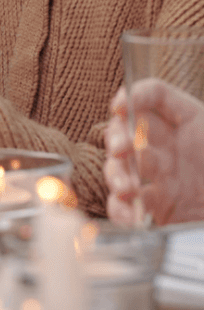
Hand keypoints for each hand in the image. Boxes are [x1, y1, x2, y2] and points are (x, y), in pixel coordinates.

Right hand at [105, 81, 203, 225]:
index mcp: (193, 124)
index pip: (156, 96)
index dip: (135, 95)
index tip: (122, 106)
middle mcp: (171, 148)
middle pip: (128, 128)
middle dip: (117, 135)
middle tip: (122, 149)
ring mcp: (160, 179)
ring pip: (121, 166)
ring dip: (117, 174)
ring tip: (128, 188)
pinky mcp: (156, 212)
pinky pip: (125, 206)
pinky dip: (121, 210)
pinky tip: (131, 215)